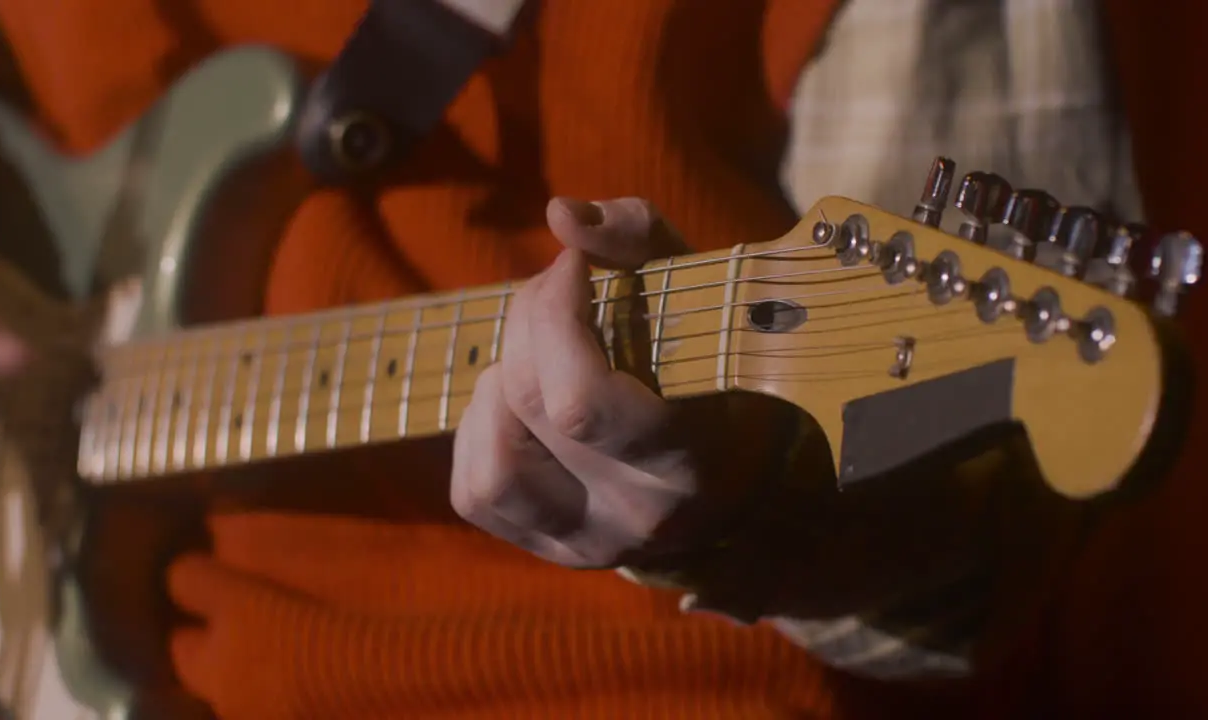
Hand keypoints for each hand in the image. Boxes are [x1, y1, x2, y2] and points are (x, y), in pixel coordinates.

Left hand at [450, 197, 775, 572]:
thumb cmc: (710, 358)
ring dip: (500, 386)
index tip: (575, 266)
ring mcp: (588, 544)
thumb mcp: (695, 292)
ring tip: (540, 359)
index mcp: (688, 458)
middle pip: (532, 404)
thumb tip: (561, 214)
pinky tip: (522, 408)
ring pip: (494, 461)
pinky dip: (482, 432)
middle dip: (528, 321)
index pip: (580, 400)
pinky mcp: (548, 551)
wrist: (734, 468)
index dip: (554, 314)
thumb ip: (638, 239)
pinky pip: (474, 490)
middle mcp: (637, 517)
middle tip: (556, 290)